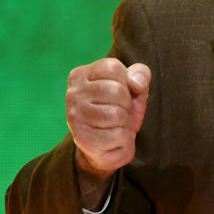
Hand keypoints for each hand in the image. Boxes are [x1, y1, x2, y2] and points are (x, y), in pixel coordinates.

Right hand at [66, 58, 150, 177]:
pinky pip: (118, 135)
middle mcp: (73, 94)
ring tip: (116, 124)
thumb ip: (140, 74)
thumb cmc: (122, 109)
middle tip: (120, 111)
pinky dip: (123, 138)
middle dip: (127, 103)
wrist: (111, 146)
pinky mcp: (83, 139)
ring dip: (125, 122)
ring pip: (117, 114)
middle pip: (116, 90)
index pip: (112, 67)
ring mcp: (75, 117)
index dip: (126, 81)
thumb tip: (136, 82)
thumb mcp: (135, 87)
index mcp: (80, 75)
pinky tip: (113, 139)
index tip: (121, 92)